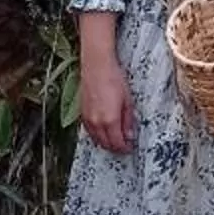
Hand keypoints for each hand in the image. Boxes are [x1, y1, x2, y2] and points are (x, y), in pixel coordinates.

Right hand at [78, 36, 134, 153]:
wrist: (96, 66)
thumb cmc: (114, 79)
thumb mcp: (128, 100)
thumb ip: (128, 121)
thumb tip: (130, 136)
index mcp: (110, 120)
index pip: (117, 143)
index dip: (125, 148)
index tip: (130, 148)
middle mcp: (97, 123)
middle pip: (106, 144)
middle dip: (116, 148)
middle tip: (124, 146)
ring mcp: (88, 119)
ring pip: (96, 140)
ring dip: (105, 143)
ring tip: (115, 140)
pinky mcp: (82, 113)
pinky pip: (89, 132)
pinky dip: (96, 136)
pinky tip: (103, 132)